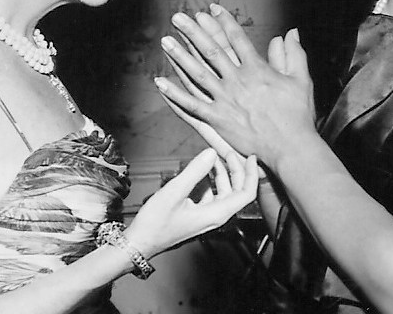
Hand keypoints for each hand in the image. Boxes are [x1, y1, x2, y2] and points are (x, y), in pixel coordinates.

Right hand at [125, 149, 258, 256]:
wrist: (140, 242)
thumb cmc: (156, 223)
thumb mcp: (175, 192)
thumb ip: (195, 171)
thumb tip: (211, 152)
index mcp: (217, 213)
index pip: (246, 193)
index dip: (251, 174)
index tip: (251, 157)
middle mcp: (216, 215)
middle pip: (237, 190)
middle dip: (235, 169)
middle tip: (227, 150)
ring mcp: (207, 215)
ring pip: (223, 190)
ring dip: (221, 173)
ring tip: (212, 155)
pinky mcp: (198, 213)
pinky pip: (210, 194)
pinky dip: (209, 180)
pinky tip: (198, 170)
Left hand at [155, 4, 316, 168]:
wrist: (290, 147)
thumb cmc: (297, 115)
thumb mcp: (300, 80)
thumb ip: (294, 54)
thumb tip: (291, 32)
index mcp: (256, 69)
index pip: (236, 38)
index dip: (223, 21)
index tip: (212, 9)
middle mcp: (237, 81)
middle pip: (211, 50)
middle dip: (193, 32)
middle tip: (178, 18)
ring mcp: (225, 100)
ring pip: (196, 73)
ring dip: (179, 56)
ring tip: (165, 41)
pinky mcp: (217, 119)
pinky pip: (191, 105)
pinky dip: (175, 94)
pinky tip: (160, 83)